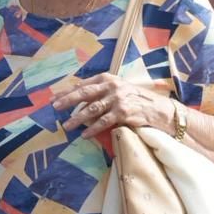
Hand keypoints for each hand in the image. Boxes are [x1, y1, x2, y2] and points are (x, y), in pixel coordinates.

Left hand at [53, 74, 176, 138]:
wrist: (158, 109)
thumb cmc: (136, 99)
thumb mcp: (118, 89)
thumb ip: (100, 91)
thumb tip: (77, 97)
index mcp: (108, 78)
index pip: (84, 84)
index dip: (68, 91)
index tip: (54, 97)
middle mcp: (112, 86)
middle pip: (85, 93)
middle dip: (68, 100)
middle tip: (55, 107)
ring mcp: (117, 99)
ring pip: (92, 109)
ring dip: (77, 119)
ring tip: (67, 126)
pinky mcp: (123, 112)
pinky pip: (103, 122)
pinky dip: (92, 129)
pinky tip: (84, 134)